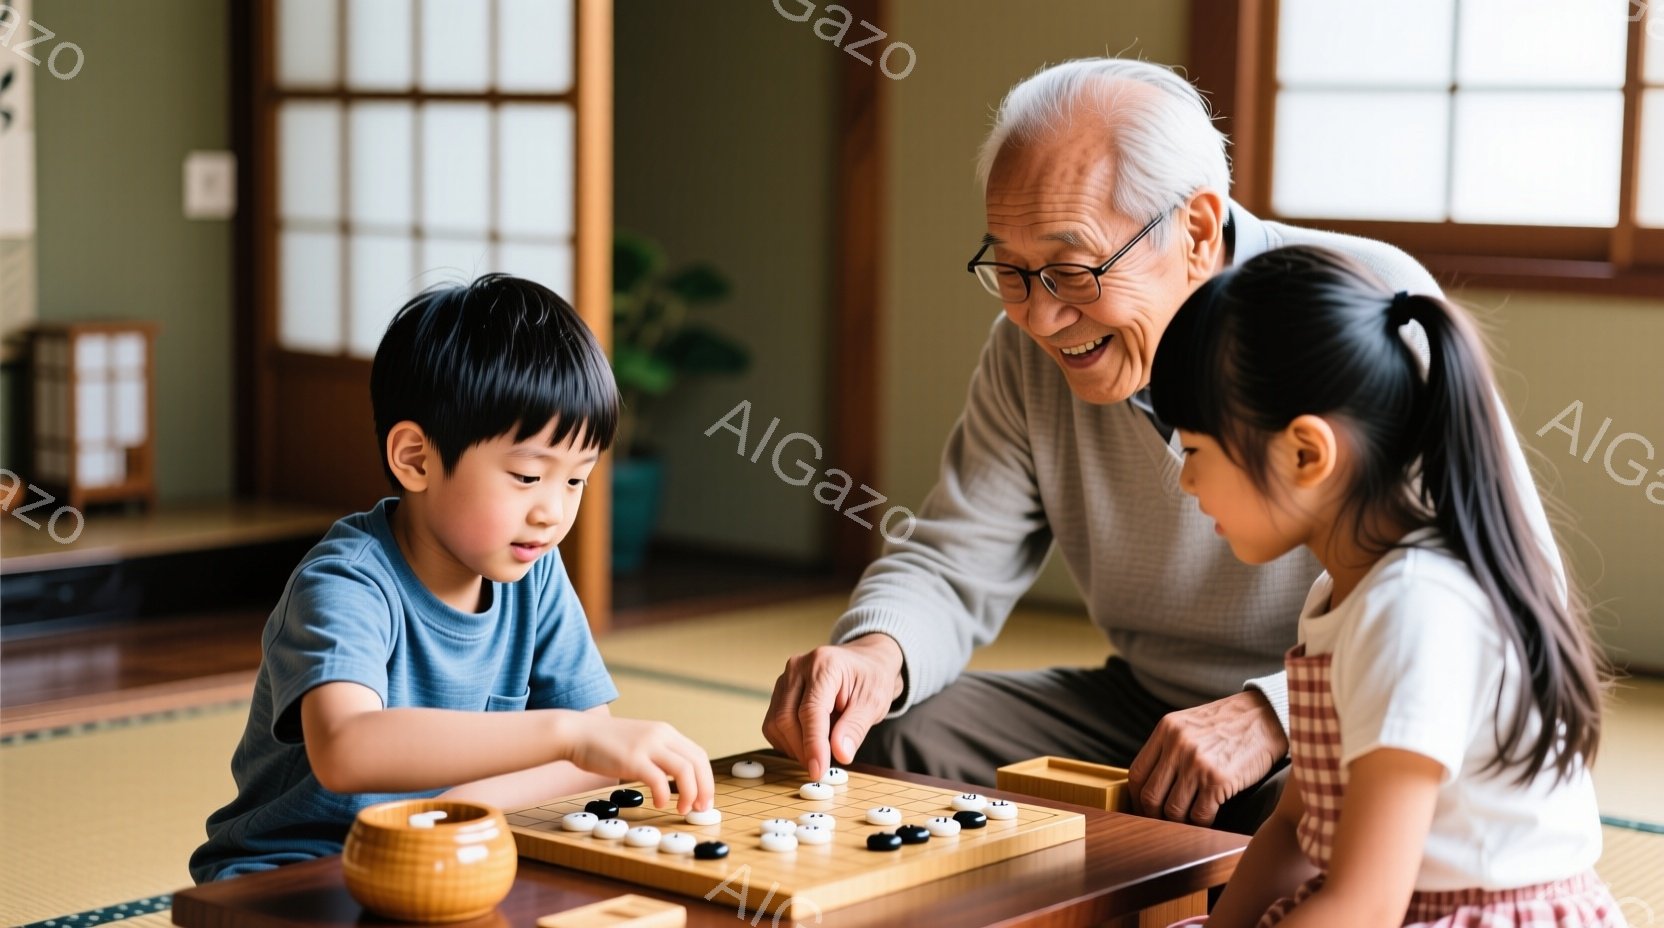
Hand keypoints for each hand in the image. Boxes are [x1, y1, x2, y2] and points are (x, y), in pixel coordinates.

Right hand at [560, 714, 713, 814]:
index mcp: (665, 732)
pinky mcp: (632, 758)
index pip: (698, 754)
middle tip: (702, 809)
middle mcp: (661, 735)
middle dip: (705, 788)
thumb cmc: (605, 744)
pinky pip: (658, 780)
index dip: (706, 778)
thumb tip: (674, 778)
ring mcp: (647, 745)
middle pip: (697, 762)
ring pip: (684, 770)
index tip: (705, 798)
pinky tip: (660, 804)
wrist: (577, 732)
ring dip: (690, 793)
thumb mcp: (640, 741)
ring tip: (683, 809)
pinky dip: (664, 795)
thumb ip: (658, 754)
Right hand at [761, 634, 904, 781]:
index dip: (813, 744)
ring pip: (776, 724)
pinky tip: (810, 741)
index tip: (818, 771)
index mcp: (824, 665)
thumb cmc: (870, 679)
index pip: (810, 710)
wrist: (864, 663)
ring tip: (822, 749)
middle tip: (823, 767)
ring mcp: (785, 679)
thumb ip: (855, 728)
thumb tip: (840, 755)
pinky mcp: (779, 692)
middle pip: (786, 719)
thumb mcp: (873, 703)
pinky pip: (773, 726)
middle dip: (803, 750)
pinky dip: (788, 742)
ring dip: (795, 748)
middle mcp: (798, 668)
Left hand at [1126, 691, 1287, 826]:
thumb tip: (1150, 784)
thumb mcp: (1190, 724)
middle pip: (1150, 796)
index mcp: (1166, 729)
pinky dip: (1202, 823)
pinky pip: (1200, 815)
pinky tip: (1209, 817)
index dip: (1136, 798)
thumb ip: (1168, 747)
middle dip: (1154, 815)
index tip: (1143, 809)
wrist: (1266, 717)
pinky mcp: (1219, 780)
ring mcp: (1197, 763)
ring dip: (1180, 822)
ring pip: (1173, 810)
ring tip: (1189, 821)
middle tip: (1163, 823)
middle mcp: (1178, 745)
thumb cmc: (1229, 725)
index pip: (1136, 773)